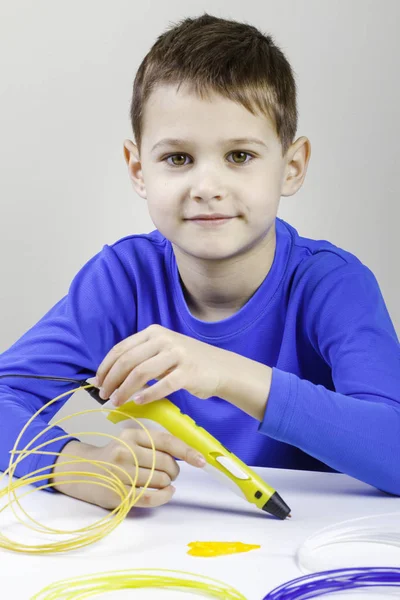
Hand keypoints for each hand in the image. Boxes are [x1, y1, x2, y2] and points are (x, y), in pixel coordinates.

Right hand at [50, 428, 205, 508]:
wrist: (79, 469)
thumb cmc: (112, 455)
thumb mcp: (130, 441)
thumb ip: (153, 444)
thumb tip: (186, 453)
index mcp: (131, 435)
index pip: (166, 441)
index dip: (187, 452)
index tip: (201, 460)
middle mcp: (126, 451)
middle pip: (166, 463)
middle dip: (174, 471)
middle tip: (170, 473)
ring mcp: (121, 473)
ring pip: (161, 480)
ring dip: (167, 484)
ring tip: (160, 481)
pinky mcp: (118, 493)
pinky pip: (151, 496)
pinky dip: (164, 496)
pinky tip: (167, 492)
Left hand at [94, 324, 231, 406]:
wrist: (222, 368)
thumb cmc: (187, 363)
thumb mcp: (163, 352)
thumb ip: (140, 359)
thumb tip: (109, 376)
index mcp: (154, 332)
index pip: (121, 348)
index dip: (105, 367)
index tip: (96, 382)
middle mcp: (164, 339)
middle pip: (128, 361)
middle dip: (111, 380)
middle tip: (104, 396)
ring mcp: (177, 354)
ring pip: (141, 373)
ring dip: (124, 390)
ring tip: (117, 402)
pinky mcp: (188, 372)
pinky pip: (163, 385)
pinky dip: (148, 394)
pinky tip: (138, 402)